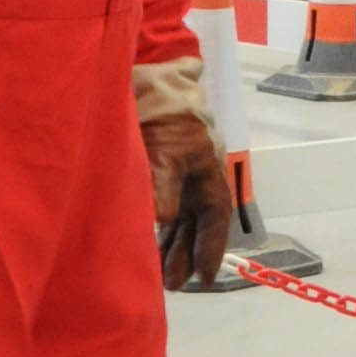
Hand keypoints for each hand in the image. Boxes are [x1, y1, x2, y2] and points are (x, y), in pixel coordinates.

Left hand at [141, 100, 236, 290]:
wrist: (139, 71)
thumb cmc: (161, 107)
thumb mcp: (163, 147)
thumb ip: (162, 182)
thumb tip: (164, 219)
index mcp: (208, 168)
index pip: (216, 216)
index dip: (212, 248)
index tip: (206, 278)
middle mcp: (196, 171)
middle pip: (197, 220)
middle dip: (187, 252)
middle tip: (174, 285)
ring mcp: (177, 167)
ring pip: (180, 213)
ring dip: (171, 241)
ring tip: (158, 272)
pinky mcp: (155, 162)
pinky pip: (162, 202)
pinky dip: (157, 223)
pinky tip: (146, 239)